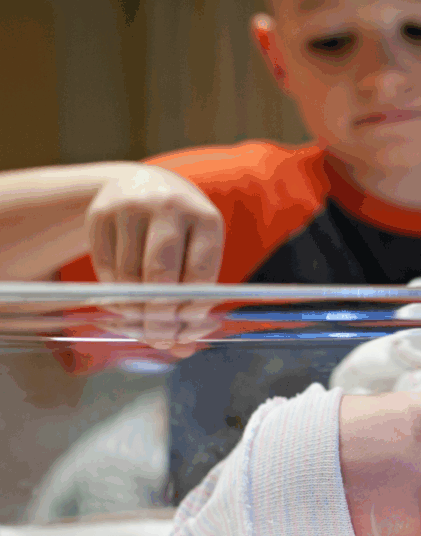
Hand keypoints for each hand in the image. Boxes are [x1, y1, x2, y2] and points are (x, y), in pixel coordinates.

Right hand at [85, 165, 224, 355]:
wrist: (140, 185)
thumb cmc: (180, 232)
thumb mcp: (196, 253)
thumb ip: (194, 298)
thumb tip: (183, 350)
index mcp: (206, 217)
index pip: (202, 270)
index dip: (193, 306)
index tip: (187, 329)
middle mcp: (170, 206)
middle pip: (161, 271)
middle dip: (160, 314)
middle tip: (159, 337)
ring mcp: (131, 206)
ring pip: (129, 272)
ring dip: (134, 308)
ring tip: (141, 325)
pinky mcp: (100, 213)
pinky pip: (105, 266)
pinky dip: (114, 292)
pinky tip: (124, 303)